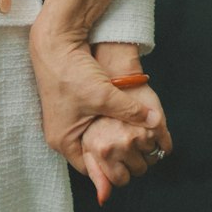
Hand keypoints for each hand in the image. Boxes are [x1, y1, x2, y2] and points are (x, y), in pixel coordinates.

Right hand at [29, 25, 171, 203]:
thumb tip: (157, 122)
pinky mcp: (69, 105)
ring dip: (108, 136)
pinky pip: (88, 123)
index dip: (112, 168)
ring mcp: (63, 119)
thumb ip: (131, 111)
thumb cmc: (73, 72)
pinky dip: (103, 123)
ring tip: (128, 137)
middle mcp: (60, 134)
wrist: (54, 42)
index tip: (132, 165)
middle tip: (133, 154)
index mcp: (63, 140)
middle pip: (91, 153)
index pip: (91, 168)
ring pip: (91, 137)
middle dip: (111, 154)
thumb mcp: (105, 95)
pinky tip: (116, 119)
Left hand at [81, 110, 171, 204]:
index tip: (117, 159)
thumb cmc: (95, 112)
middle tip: (126, 143)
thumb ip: (95, 172)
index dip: (120, 171)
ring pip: (152, 158)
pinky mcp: (157, 122)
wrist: (111, 76)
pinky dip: (163, 144)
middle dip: (134, 161)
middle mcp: (123, 143)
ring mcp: (141, 133)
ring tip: (135, 133)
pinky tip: (154, 136)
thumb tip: (103, 199)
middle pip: (139, 169)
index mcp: (104, 150)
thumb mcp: (87, 142)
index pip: (121, 180)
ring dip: (147, 150)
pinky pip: (166, 145)